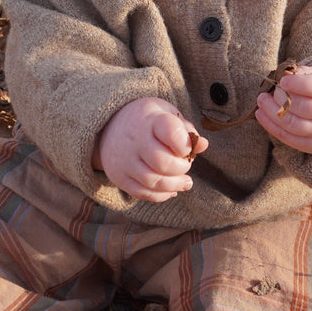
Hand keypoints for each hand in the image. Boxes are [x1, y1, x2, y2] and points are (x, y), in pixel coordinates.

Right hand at [93, 97, 208, 201]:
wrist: (108, 127)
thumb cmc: (146, 120)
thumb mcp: (166, 114)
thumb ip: (185, 129)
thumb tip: (203, 145)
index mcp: (149, 120)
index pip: (170, 132)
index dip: (184, 144)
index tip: (186, 147)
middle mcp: (134, 141)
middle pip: (162, 162)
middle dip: (181, 168)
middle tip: (185, 165)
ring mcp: (124, 161)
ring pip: (153, 181)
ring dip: (174, 185)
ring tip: (186, 182)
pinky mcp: (119, 177)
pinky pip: (142, 193)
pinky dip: (161, 195)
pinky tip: (171, 190)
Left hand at [255, 63, 311, 157]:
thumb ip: (306, 73)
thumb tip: (283, 74)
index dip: (298, 84)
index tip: (283, 80)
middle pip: (303, 107)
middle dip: (281, 97)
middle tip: (272, 89)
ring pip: (294, 125)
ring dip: (272, 112)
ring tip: (262, 99)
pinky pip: (289, 138)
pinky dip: (271, 126)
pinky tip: (261, 113)